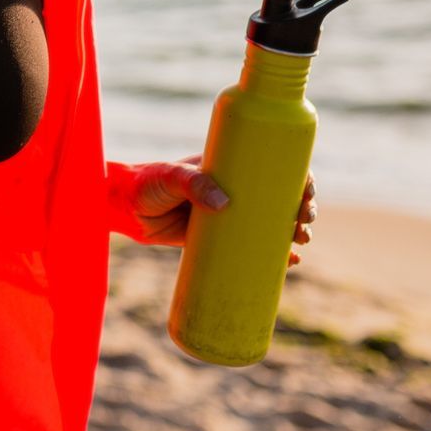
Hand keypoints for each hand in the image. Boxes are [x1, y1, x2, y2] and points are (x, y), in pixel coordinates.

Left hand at [124, 155, 317, 265]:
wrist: (122, 209)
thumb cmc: (146, 183)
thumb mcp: (170, 176)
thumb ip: (193, 184)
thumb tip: (225, 204)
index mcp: (229, 167)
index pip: (273, 166)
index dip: (298, 177)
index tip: (307, 191)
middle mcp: (234, 190)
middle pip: (279, 197)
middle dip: (302, 209)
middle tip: (304, 224)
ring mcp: (227, 216)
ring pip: (270, 224)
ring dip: (293, 232)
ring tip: (301, 244)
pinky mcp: (216, 241)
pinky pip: (251, 248)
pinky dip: (273, 255)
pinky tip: (289, 263)